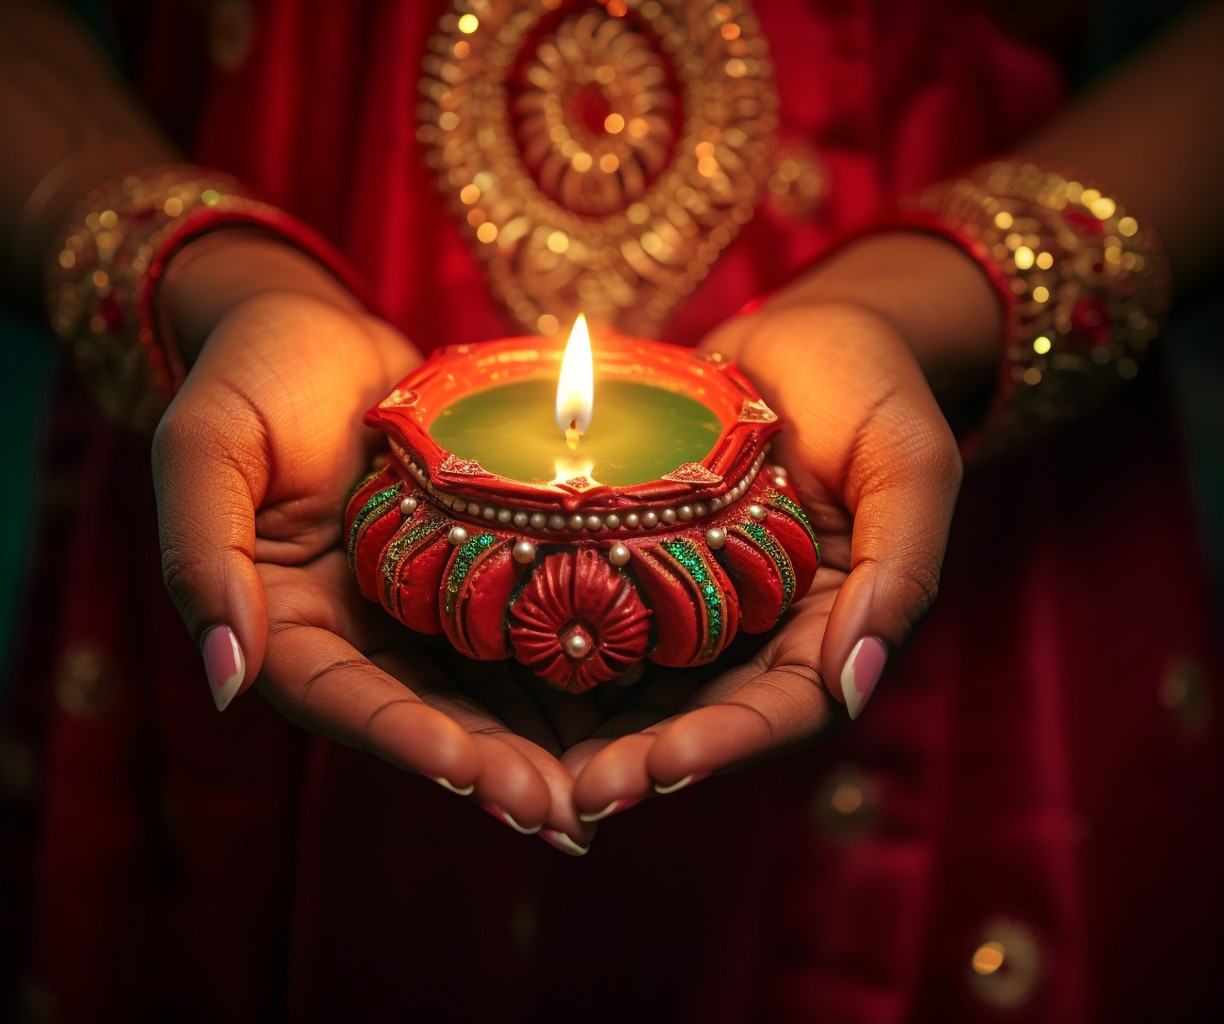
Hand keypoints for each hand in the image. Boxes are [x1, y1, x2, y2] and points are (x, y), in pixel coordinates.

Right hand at [152, 288, 592, 849]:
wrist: (323, 329)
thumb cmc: (254, 373)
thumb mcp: (207, 447)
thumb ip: (202, 557)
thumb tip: (224, 679)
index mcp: (285, 622)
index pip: (342, 700)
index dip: (403, 738)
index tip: (469, 770)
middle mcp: (359, 633)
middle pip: (425, 716)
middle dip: (494, 767)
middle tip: (565, 812)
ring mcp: (421, 608)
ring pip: (484, 691)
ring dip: (543, 742)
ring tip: (610, 786)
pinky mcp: (477, 574)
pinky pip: (523, 629)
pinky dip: (568, 668)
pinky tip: (629, 704)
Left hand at [567, 301, 962, 816]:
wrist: (802, 336)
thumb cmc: (872, 388)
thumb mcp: (911, 467)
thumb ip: (900, 574)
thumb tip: (859, 684)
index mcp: (837, 626)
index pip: (787, 710)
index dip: (726, 744)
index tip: (661, 767)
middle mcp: (764, 632)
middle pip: (707, 716)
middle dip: (645, 759)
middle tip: (577, 792)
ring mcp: (701, 603)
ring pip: (648, 685)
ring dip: (596, 729)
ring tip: (535, 763)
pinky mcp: (646, 565)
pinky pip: (608, 617)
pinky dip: (568, 650)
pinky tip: (512, 671)